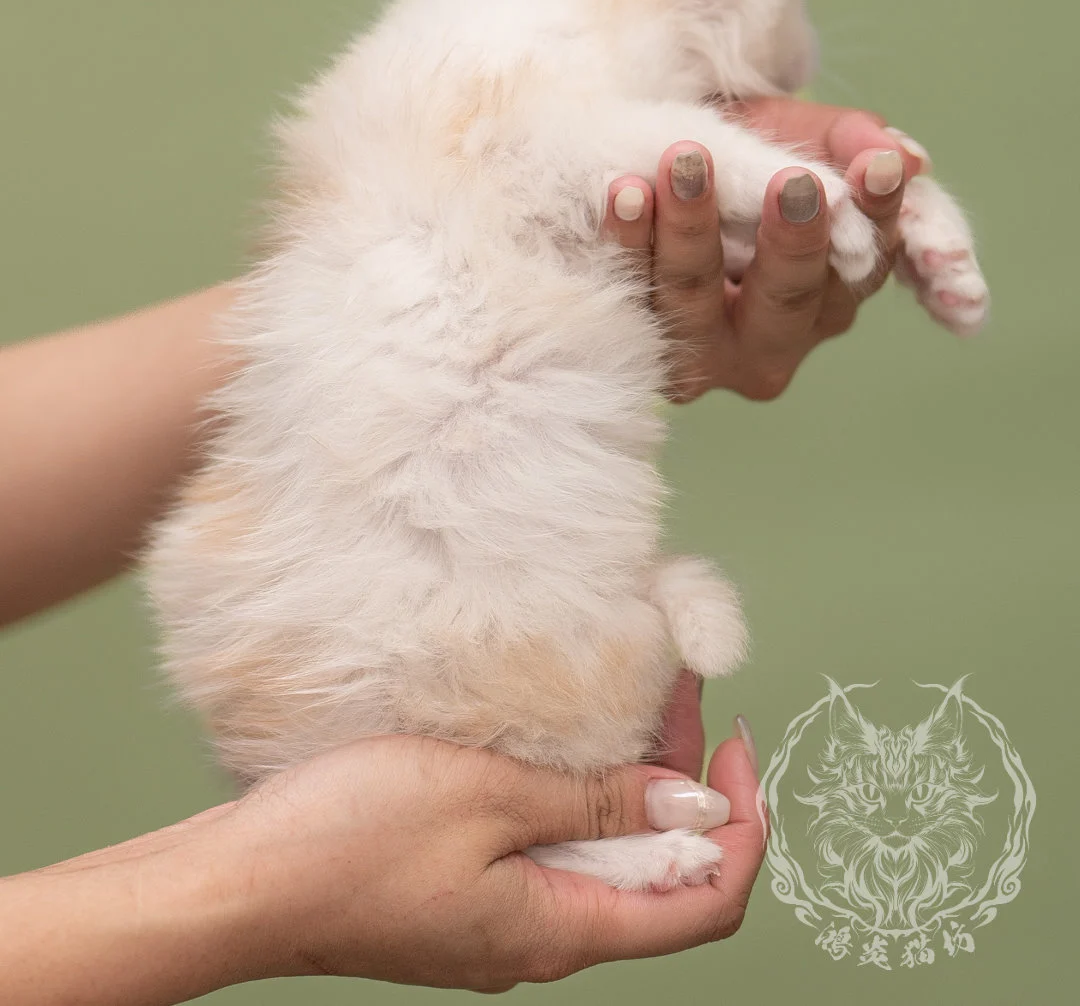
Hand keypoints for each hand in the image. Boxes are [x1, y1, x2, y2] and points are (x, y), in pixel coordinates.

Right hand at [1, 730, 763, 1000]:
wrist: (242, 884)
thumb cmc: (351, 841)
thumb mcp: (489, 798)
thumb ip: (596, 801)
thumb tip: (693, 806)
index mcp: (563, 927)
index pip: (704, 901)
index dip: (743, 827)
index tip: (738, 746)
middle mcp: (543, 935)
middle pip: (659, 871)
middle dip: (688, 785)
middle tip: (685, 695)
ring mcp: (502, 917)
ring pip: (605, 854)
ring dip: (632, 781)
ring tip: (636, 700)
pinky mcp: (466, 893)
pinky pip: (552, 848)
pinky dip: (579, 793)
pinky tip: (564, 737)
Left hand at [603, 99, 926, 401]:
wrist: (656, 165)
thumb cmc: (746, 155)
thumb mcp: (803, 134)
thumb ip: (852, 142)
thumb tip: (907, 158)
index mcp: (836, 293)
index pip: (868, 257)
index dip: (878, 212)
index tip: (877, 166)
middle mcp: (781, 340)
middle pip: (792, 299)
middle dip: (793, 241)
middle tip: (794, 183)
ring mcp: (708, 355)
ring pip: (699, 303)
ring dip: (691, 231)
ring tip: (684, 165)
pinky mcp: (645, 348)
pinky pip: (631, 297)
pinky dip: (626, 241)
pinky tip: (624, 191)